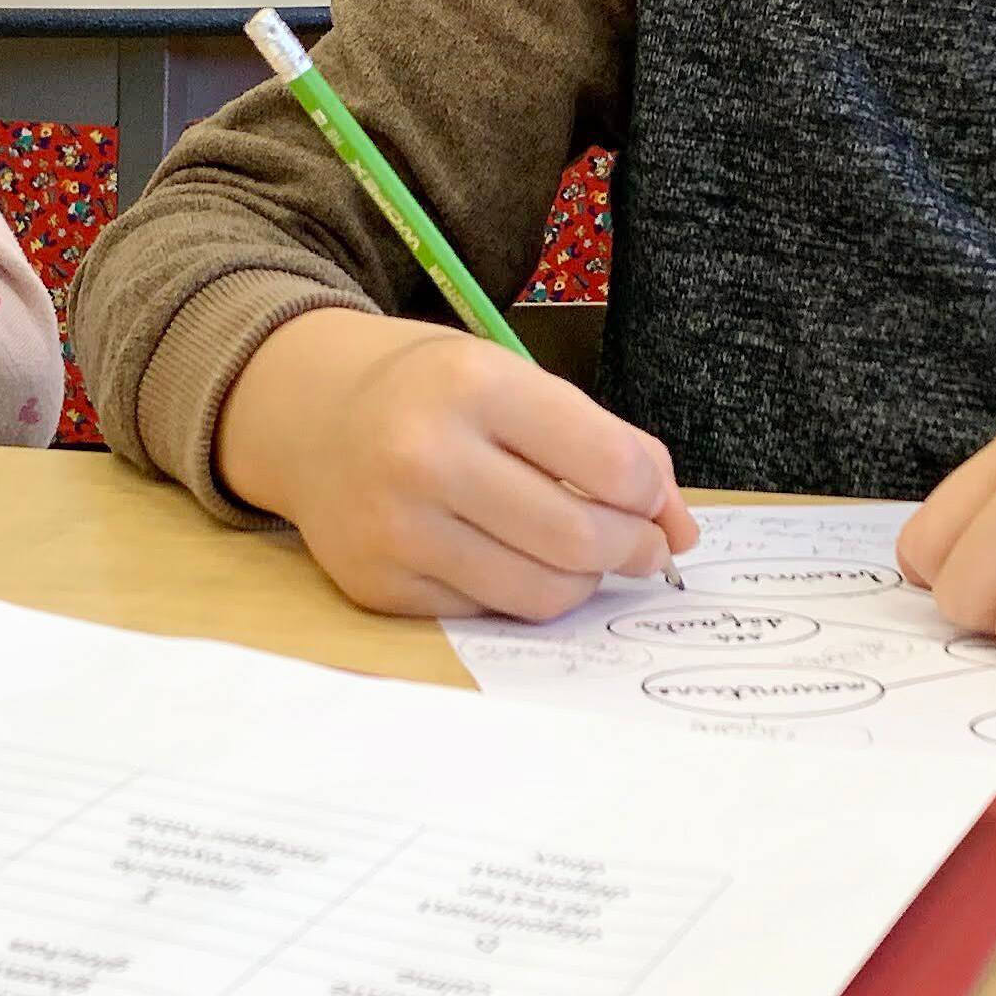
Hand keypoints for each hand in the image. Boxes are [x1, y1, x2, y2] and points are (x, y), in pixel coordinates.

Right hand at [217, 308, 696, 619]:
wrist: (313, 417)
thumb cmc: (435, 396)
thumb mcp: (516, 382)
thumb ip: (607, 444)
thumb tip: (681, 531)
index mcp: (473, 385)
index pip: (610, 462)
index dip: (652, 492)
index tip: (653, 499)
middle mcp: (425, 457)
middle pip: (581, 538)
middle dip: (635, 549)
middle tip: (644, 547)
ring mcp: (395, 529)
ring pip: (542, 592)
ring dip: (585, 581)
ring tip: (585, 556)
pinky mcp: (378, 585)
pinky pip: (489, 613)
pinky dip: (520, 593)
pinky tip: (513, 560)